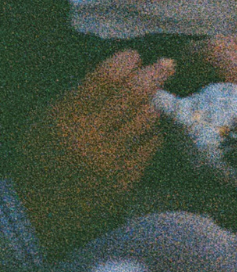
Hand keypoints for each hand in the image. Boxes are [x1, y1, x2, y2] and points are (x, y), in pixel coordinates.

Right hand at [10, 53, 173, 258]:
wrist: (34, 214)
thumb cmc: (39, 159)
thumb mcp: (44, 120)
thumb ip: (78, 96)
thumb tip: (119, 72)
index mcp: (64, 118)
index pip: (104, 78)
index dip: (126, 62)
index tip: (134, 57)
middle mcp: (88, 137)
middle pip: (133, 94)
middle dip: (155, 73)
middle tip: (166, 64)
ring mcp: (109, 161)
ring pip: (147, 118)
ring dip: (154, 104)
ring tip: (154, 98)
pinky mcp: (124, 182)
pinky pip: (151, 146)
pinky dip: (152, 133)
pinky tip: (148, 129)